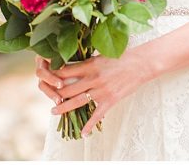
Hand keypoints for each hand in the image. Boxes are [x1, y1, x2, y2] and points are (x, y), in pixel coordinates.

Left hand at [39, 51, 154, 136]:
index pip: (65, 72)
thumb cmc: (123, 56)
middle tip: (48, 97)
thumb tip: (74, 65)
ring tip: (54, 111)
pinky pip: (97, 115)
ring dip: (63, 108)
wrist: (141, 63)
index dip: (53, 76)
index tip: (47, 79)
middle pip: (67, 89)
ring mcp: (101, 90)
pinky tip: (83, 133)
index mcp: (90, 65)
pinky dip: (89, 126)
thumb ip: (88, 62)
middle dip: (55, 94)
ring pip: (77, 102)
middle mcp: (93, 78)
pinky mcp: (110, 100)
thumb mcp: (102, 55)